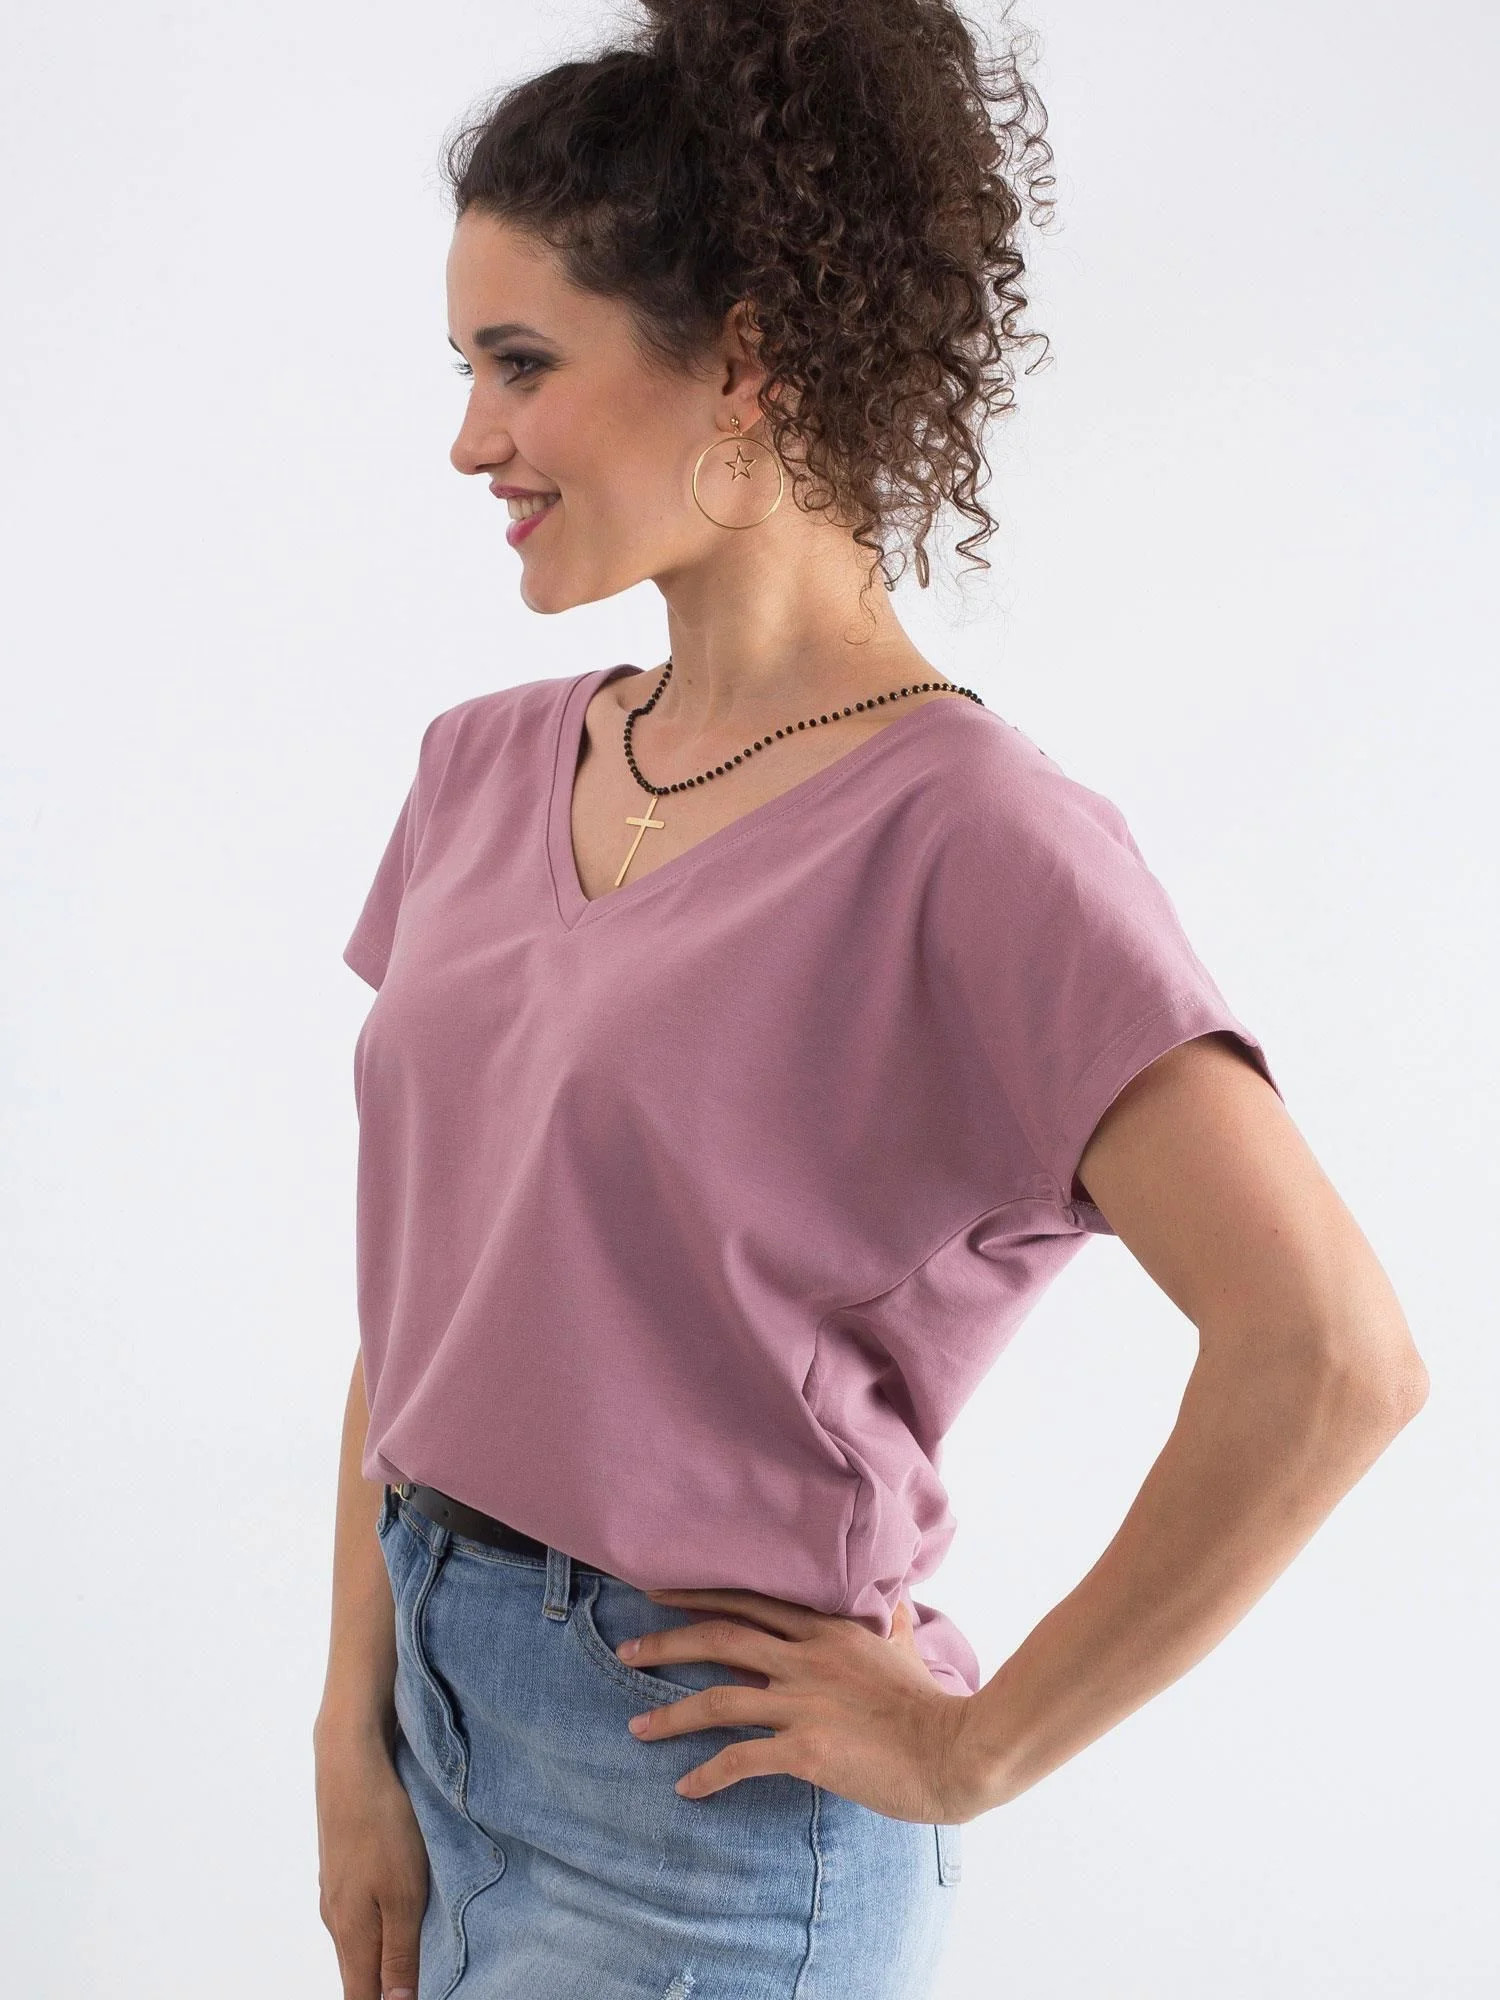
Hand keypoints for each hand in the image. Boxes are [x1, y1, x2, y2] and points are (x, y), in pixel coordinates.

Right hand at [314, 1729, 428, 1999]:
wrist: (349, 1762)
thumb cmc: (382, 1826)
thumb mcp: (403, 1895)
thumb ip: (399, 1955)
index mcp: (350, 1933)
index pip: (359, 1997)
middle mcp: (336, 1917)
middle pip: (357, 1974)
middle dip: (380, 1990)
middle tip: (411, 1990)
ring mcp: (335, 1889)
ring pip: (357, 1941)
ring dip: (379, 1958)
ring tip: (407, 1965)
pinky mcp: (342, 1865)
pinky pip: (358, 1911)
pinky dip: (376, 1925)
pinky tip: (394, 1914)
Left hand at [616, 1585, 987, 1824]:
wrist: (955, 1750)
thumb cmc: (933, 1705)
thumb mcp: (907, 1647)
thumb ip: (891, 1621)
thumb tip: (894, 1596)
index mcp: (828, 1630)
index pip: (751, 1601)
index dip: (702, 1596)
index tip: (661, 1594)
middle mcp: (807, 1658)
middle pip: (720, 1638)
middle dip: (667, 1641)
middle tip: (626, 1649)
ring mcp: (804, 1702)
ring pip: (718, 1698)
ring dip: (670, 1713)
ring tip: (635, 1729)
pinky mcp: (806, 1749)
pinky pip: (741, 1759)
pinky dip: (707, 1773)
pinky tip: (685, 1787)